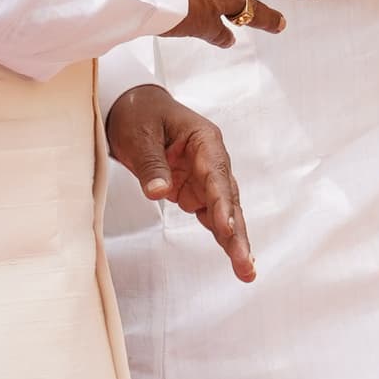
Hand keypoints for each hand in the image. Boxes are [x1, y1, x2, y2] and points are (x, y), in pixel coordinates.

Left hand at [105, 81, 254, 280]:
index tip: (226, 227)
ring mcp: (205, 178)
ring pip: (225, 212)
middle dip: (236, 232)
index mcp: (205, 140)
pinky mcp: (195, 191)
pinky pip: (211, 216)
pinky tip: (235, 259)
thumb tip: (158, 192)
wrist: (133, 109)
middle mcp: (212, 160)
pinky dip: (222, 236)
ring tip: (245, 270)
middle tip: (244, 262)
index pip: (217, 175)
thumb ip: (151, 165)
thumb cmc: (139, 115)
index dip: (222, 203)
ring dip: (234, 240)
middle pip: (228, 199)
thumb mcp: (139, 135)